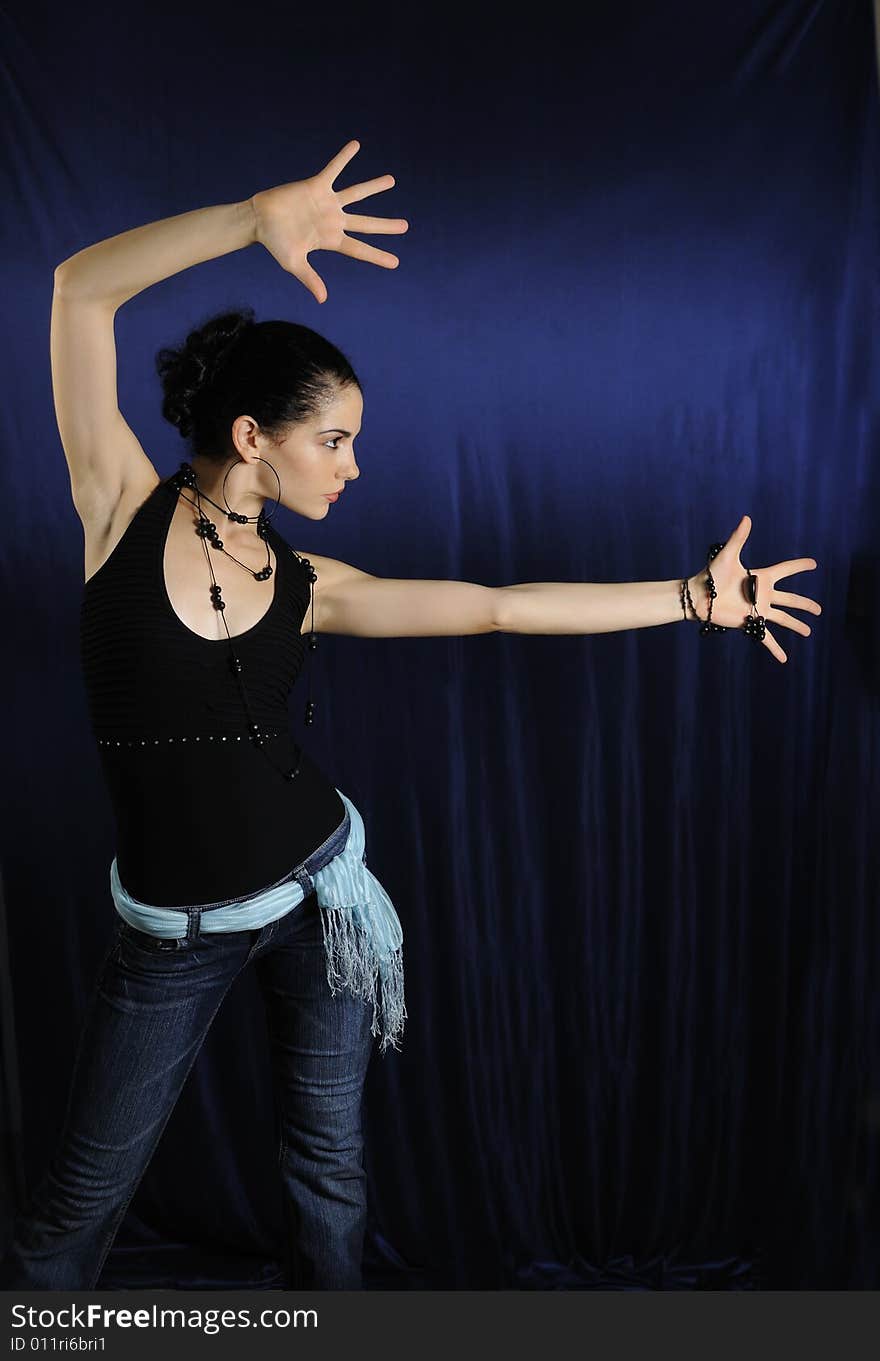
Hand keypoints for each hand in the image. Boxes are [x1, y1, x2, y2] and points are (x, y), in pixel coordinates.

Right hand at [250, 139, 408, 302]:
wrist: (259, 220)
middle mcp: (334, 221)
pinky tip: (356, 145)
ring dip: (374, 187)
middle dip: (385, 225)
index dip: (377, 256)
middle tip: (405, 226)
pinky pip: (333, 169)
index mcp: (331, 240)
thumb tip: (323, 299)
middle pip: (366, 223)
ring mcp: (327, 203)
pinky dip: (344, 158)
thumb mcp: (294, 264)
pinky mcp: (316, 186)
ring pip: (356, 193)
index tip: (395, 263)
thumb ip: (311, 279)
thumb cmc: (276, 244)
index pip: (360, 250)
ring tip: (391, 180)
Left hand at [688, 514, 821, 664]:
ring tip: (808, 631)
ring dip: (796, 625)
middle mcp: (762, 595)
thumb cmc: (710, 575)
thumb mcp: (727, 555)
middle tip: (819, 610)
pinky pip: (765, 638)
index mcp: (760, 578)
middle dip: (805, 604)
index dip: (799, 566)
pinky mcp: (749, 624)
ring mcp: (757, 610)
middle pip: (790, 599)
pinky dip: (775, 649)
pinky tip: (784, 659)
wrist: (698, 597)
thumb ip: (738, 538)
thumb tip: (747, 518)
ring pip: (783, 619)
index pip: (785, 570)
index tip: (814, 564)